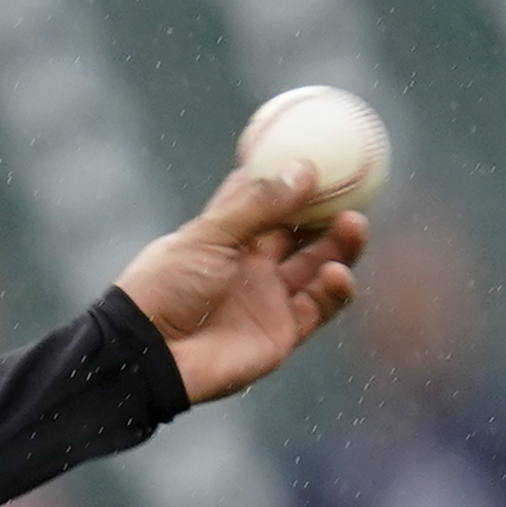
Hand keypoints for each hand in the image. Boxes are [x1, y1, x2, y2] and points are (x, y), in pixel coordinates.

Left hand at [110, 162, 365, 404]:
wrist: (151, 354)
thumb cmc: (167, 286)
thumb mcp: (208, 236)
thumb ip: (259, 205)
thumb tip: (305, 167)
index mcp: (223, 238)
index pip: (261, 202)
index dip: (286, 179)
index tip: (316, 152)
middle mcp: (248, 266)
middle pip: (299, 232)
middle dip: (327, 211)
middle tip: (354, 188)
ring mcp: (267, 298)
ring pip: (318, 266)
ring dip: (340, 245)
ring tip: (354, 223)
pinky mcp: (282, 332)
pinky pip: (321, 306)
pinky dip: (336, 289)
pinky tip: (337, 272)